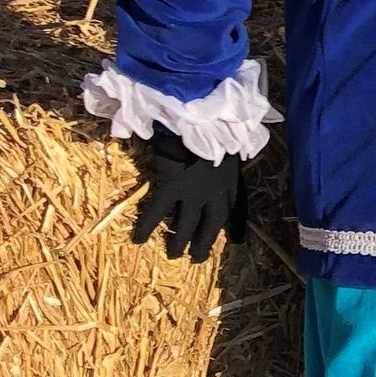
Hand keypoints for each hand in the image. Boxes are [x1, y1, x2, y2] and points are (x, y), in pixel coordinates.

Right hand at [130, 125, 246, 262]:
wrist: (199, 118)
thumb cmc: (215, 124)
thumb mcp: (230, 141)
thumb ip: (227, 153)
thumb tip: (228, 151)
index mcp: (230, 179)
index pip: (236, 208)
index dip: (236, 226)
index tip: (238, 240)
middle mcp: (215, 191)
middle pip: (212, 224)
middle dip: (205, 242)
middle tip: (198, 258)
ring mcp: (193, 193)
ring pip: (186, 225)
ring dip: (179, 242)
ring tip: (173, 255)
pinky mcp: (171, 188)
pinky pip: (157, 213)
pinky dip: (146, 226)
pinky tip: (137, 239)